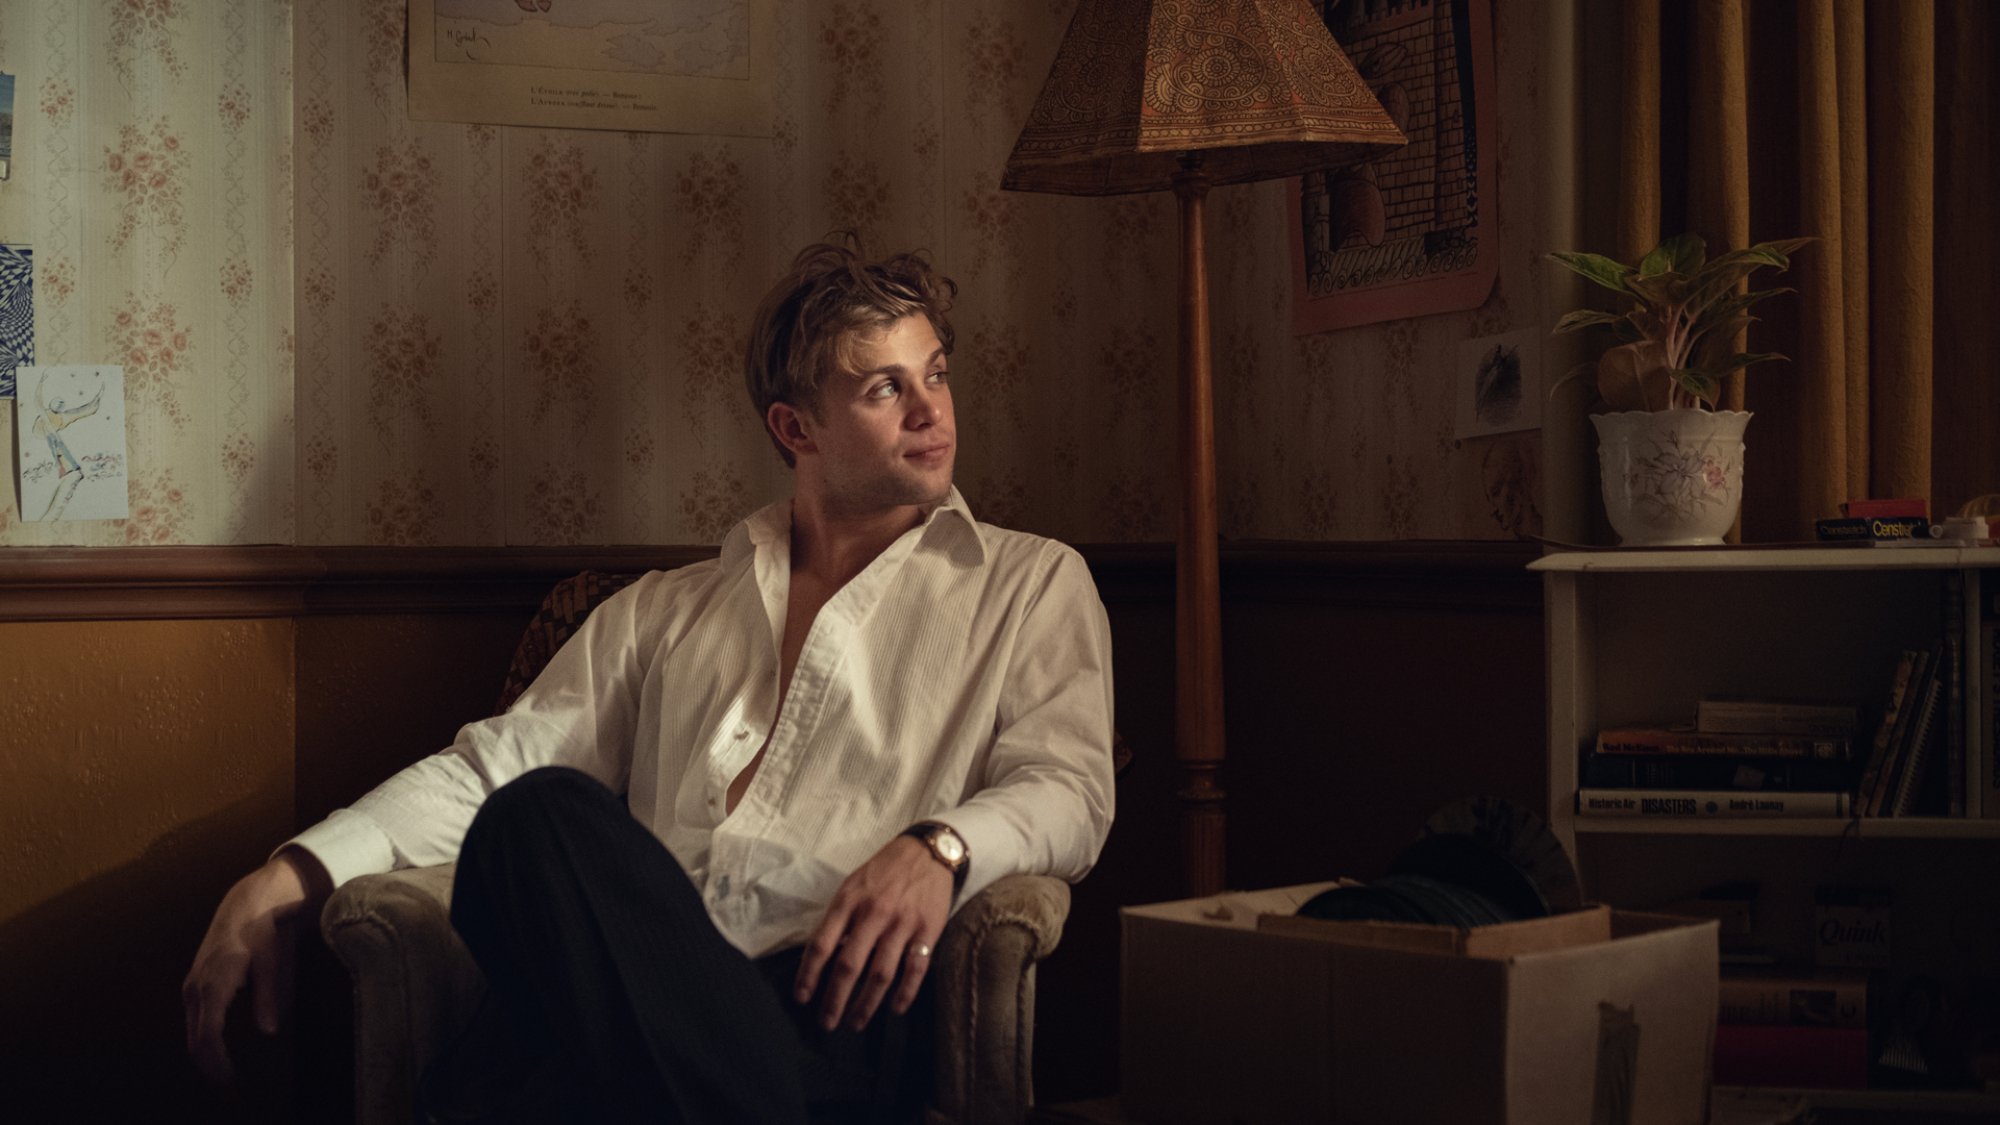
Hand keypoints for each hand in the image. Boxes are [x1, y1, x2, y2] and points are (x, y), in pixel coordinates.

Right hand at [181, 847, 330, 1084]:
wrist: (244, 907)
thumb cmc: (260, 935)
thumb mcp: (269, 964)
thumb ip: (267, 998)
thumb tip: (270, 1032)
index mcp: (214, 985)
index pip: (208, 1036)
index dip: (217, 1063)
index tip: (230, 1081)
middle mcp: (196, 989)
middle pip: (195, 1040)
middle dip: (209, 1067)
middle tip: (230, 1090)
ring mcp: (191, 987)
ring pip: (192, 1033)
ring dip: (205, 1057)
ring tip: (226, 1077)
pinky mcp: (194, 985)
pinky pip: (194, 1021)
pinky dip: (203, 1041)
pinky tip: (220, 1052)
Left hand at [793, 835, 952, 1031]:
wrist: (928, 851)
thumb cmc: (884, 871)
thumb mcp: (853, 885)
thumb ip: (839, 918)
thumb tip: (824, 957)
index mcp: (849, 901)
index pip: (822, 944)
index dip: (809, 974)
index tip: (802, 998)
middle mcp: (874, 914)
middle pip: (849, 966)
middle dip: (835, 1000)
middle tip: (827, 1023)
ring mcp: (902, 924)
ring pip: (881, 974)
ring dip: (866, 1004)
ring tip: (855, 1023)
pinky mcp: (928, 931)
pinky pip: (915, 969)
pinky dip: (905, 993)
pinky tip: (896, 1008)